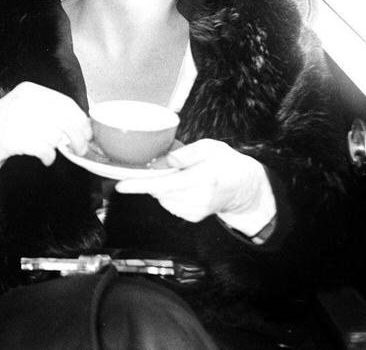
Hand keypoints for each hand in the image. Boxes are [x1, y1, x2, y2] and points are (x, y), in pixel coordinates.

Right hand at [0, 82, 91, 169]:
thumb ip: (48, 111)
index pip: (65, 103)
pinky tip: (46, 158)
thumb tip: (80, 125)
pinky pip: (43, 148)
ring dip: (60, 148)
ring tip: (55, 152)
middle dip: (77, 137)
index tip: (87, 133)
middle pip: (64, 119)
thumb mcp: (25, 107)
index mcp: (31, 90)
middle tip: (80, 149)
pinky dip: (49, 156)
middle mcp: (25, 100)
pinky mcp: (13, 136)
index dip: (80, 120)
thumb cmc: (4, 123)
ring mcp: (17, 117)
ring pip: (55, 134)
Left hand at [115, 138, 270, 223]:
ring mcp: (197, 211)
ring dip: (160, 186)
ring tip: (179, 175)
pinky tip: (181, 186)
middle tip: (160, 167)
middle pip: (159, 192)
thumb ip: (189, 152)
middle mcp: (200, 198)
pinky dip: (168, 194)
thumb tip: (169, 160)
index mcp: (204, 178)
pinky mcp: (193, 217)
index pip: (165, 184)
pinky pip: (169, 204)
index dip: (140, 184)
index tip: (121, 185)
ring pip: (162, 198)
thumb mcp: (212, 147)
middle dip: (149, 180)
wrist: (244, 188)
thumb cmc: (226, 162)